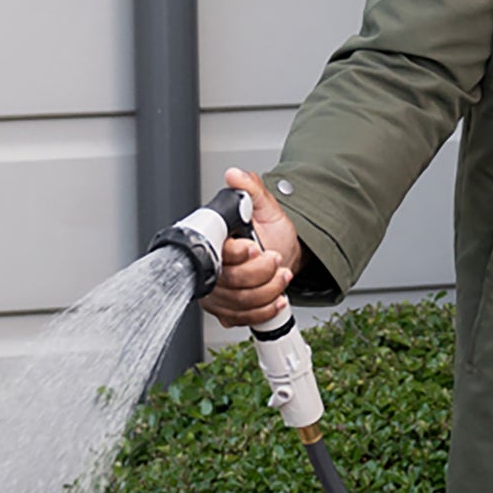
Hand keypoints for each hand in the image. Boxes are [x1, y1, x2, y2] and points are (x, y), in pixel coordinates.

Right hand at [200, 168, 301, 327]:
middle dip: (261, 273)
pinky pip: (242, 318)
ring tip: (282, 276)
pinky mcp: (225, 310)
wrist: (282, 254)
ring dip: (268, 291)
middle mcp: (210, 269)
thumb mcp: (267, 207)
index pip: (217, 253)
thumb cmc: (271, 233)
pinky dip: (264, 310)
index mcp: (215, 242)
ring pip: (239, 302)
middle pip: (230, 281)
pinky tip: (277, 299)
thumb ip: (251, 190)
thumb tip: (235, 175)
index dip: (238, 253)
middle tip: (277, 260)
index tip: (256, 248)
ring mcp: (216, 292)